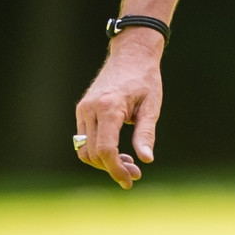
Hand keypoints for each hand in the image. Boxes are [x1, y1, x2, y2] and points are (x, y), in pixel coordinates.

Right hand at [73, 35, 163, 188]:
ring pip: (84, 149)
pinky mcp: (82, 110)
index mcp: (109, 107)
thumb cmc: (145, 80)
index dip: (116, 169)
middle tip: (135, 173)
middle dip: (112, 168)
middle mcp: (91, 109)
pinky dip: (98, 151)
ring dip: (103, 162)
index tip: (129, 180)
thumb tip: (146, 159)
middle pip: (93, 153)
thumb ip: (146, 133)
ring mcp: (83, 109)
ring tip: (128, 163)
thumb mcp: (151, 106)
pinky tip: (117, 152)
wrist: (131, 54)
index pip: (106, 149)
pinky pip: (84, 139)